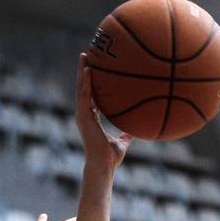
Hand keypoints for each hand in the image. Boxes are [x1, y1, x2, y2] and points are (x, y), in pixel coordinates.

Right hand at [76, 55, 132, 169]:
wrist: (103, 165)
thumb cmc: (111, 158)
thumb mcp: (123, 142)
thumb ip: (128, 134)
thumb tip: (138, 128)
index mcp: (92, 119)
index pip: (91, 97)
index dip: (91, 84)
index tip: (94, 71)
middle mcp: (85, 115)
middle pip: (83, 89)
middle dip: (84, 72)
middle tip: (87, 56)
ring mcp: (82, 115)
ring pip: (81, 88)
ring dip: (82, 71)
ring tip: (84, 55)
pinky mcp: (83, 116)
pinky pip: (84, 95)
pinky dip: (85, 82)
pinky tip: (88, 69)